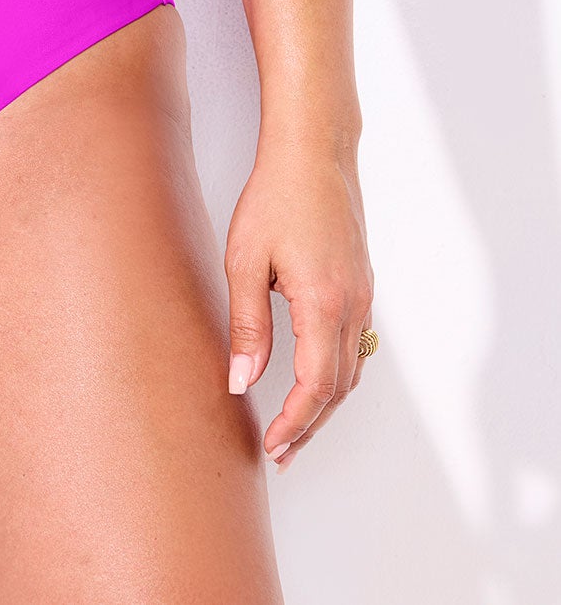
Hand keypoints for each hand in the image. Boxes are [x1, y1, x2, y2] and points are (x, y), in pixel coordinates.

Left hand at [223, 131, 373, 471]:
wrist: (314, 152)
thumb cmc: (277, 196)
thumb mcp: (245, 259)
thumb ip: (247, 325)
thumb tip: (241, 381)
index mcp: (324, 303)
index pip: (316, 386)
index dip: (295, 423)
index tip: (272, 446)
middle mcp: (353, 306)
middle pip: (338, 388)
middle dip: (309, 426)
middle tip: (280, 452)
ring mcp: (363, 296)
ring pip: (351, 370)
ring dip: (325, 404)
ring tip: (294, 428)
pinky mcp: (362, 284)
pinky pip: (355, 346)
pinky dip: (336, 375)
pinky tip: (315, 381)